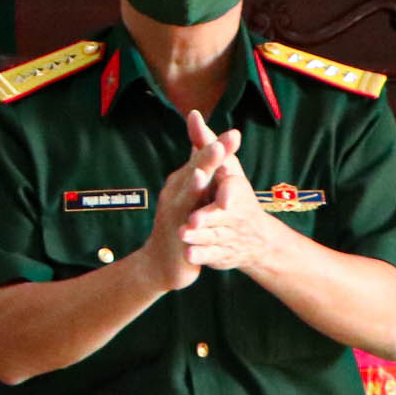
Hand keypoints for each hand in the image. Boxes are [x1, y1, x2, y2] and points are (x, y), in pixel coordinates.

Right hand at [141, 109, 231, 291]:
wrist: (160, 261)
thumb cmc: (179, 221)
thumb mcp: (188, 191)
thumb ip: (197, 166)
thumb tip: (202, 140)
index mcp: (184, 181)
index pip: (202, 158)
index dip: (217, 146)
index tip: (235, 133)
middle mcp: (176, 193)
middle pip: (193, 172)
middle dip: (206, 159)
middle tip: (219, 145)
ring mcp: (174, 214)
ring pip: (185, 197)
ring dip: (193, 186)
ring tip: (203, 174)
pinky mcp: (176, 237)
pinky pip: (183, 229)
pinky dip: (188, 224)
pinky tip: (193, 222)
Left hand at [180, 125, 292, 277]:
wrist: (253, 239)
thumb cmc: (231, 194)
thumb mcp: (222, 168)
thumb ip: (206, 144)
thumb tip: (193, 115)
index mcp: (236, 191)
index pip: (233, 188)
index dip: (225, 187)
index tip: (210, 179)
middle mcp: (236, 214)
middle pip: (221, 215)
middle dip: (207, 215)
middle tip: (192, 218)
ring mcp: (230, 234)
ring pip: (214, 236)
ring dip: (200, 237)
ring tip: (184, 235)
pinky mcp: (224, 253)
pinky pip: (212, 255)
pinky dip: (202, 256)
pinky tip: (189, 256)